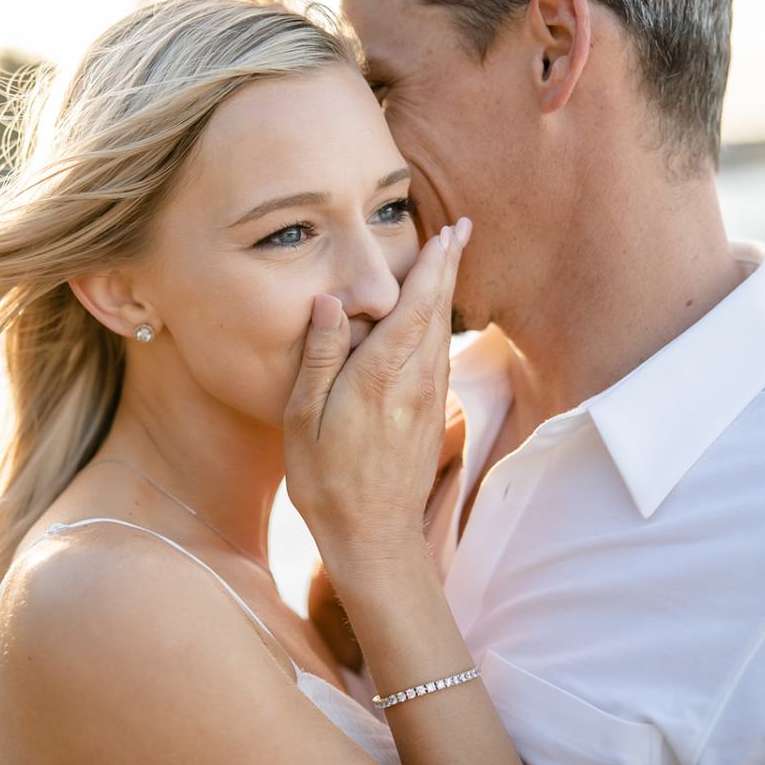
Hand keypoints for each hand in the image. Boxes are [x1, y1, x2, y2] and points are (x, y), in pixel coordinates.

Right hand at [283, 218, 470, 577]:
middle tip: (460, 227)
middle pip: (438, 311)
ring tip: (451, 259)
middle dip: (449, 266)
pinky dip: (440, 324)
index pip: (414, 306)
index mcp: (381, 376)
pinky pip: (439, 356)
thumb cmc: (326, 480)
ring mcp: (428, 399)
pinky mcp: (430, 416)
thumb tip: (330, 302)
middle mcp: (415, 382)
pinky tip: (435, 319)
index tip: (446, 232)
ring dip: (447, 292)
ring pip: (442, 332)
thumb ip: (320, 357)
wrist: (373, 537)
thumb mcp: (303, 420)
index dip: (432, 266)